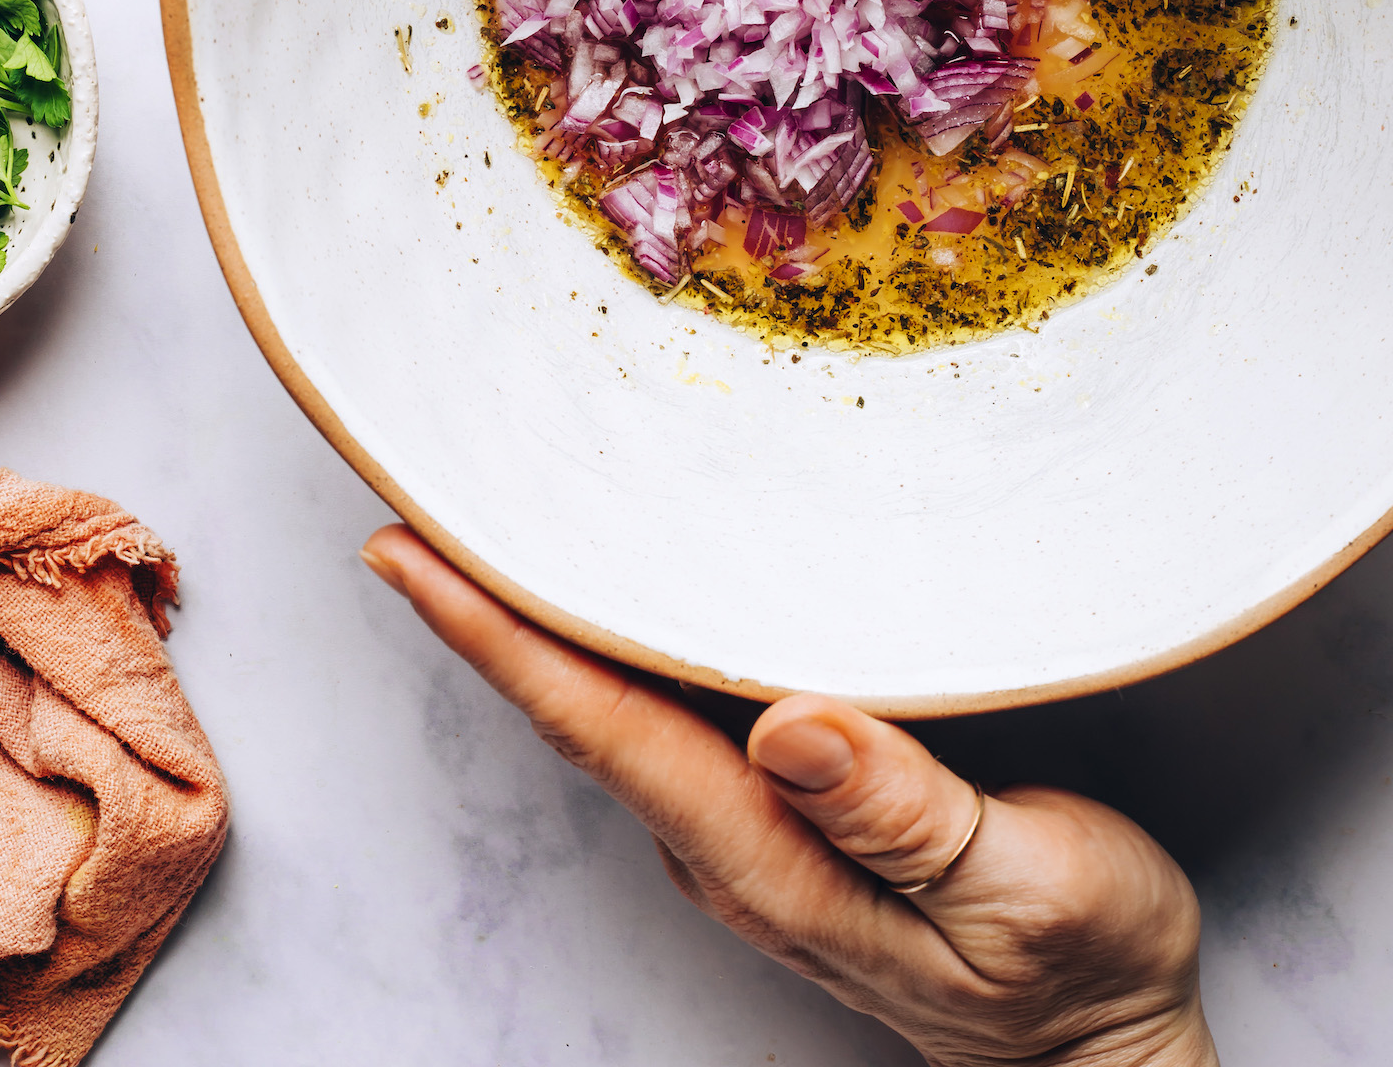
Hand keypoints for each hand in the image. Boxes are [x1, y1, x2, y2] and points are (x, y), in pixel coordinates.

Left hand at [362, 525, 1216, 1066]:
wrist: (1102, 1052)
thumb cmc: (1077, 970)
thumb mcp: (1029, 889)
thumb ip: (907, 812)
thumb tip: (789, 722)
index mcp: (769, 858)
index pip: (603, 729)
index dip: (497, 639)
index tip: (411, 559)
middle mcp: (730, 845)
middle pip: (577, 708)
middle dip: (483, 609)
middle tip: (410, 502)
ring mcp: (748, 834)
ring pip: (613, 707)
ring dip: (535, 622)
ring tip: (477, 524)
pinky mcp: (781, 815)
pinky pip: (665, 714)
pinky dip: (611, 645)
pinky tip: (606, 592)